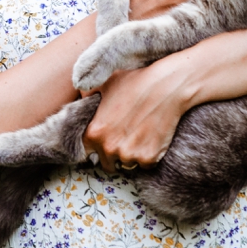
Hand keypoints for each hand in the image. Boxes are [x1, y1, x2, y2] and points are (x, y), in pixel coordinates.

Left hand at [81, 57, 195, 171]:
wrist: (166, 86)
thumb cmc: (134, 82)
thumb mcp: (104, 84)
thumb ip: (87, 95)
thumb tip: (80, 100)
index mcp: (94, 133)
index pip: (87, 151)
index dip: (96, 146)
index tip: (105, 140)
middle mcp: (109, 148)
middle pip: (107, 163)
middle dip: (113, 154)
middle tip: (124, 138)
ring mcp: (129, 155)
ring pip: (127, 164)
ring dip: (131, 155)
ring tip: (138, 136)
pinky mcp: (149, 158)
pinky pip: (144, 165)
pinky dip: (148, 156)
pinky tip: (150, 138)